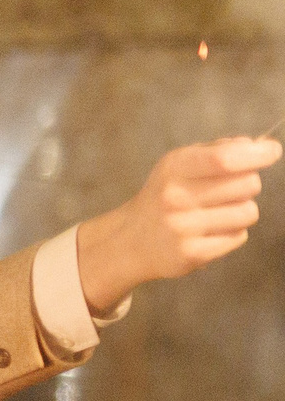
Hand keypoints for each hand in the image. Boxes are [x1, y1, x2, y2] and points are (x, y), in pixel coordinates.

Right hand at [77, 136, 279, 311]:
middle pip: (248, 184)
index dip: (257, 154)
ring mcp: (183, 228)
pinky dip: (231, 233)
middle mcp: (176, 198)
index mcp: (174, 168)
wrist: (130, 240)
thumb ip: (218, 150)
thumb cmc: (165, 195)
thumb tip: (262, 147)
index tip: (272, 151)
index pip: (225, 159)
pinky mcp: (192, 254)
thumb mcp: (179, 164)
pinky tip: (209, 232)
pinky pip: (239, 237)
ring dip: (241, 211)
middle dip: (247, 184)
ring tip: (217, 213)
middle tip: (227, 191)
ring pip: (248, 212)